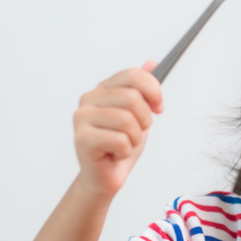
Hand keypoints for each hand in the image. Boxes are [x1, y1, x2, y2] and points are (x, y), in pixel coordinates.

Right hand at [73, 61, 163, 197]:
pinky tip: (115, 154)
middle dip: (144, 120)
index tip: (159, 107)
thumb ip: (143, 89)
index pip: (133, 75)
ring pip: (127, 120)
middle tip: (137, 132)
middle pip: (132, 97)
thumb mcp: (139, 114)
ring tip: (125, 145)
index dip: (153, 90)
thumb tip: (151, 63)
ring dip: (135, 138)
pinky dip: (125, 151)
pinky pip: (119, 140)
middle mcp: (88, 99)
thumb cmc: (120, 146)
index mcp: (102, 89)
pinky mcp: (82, 139)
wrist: (105, 177)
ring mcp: (82, 118)